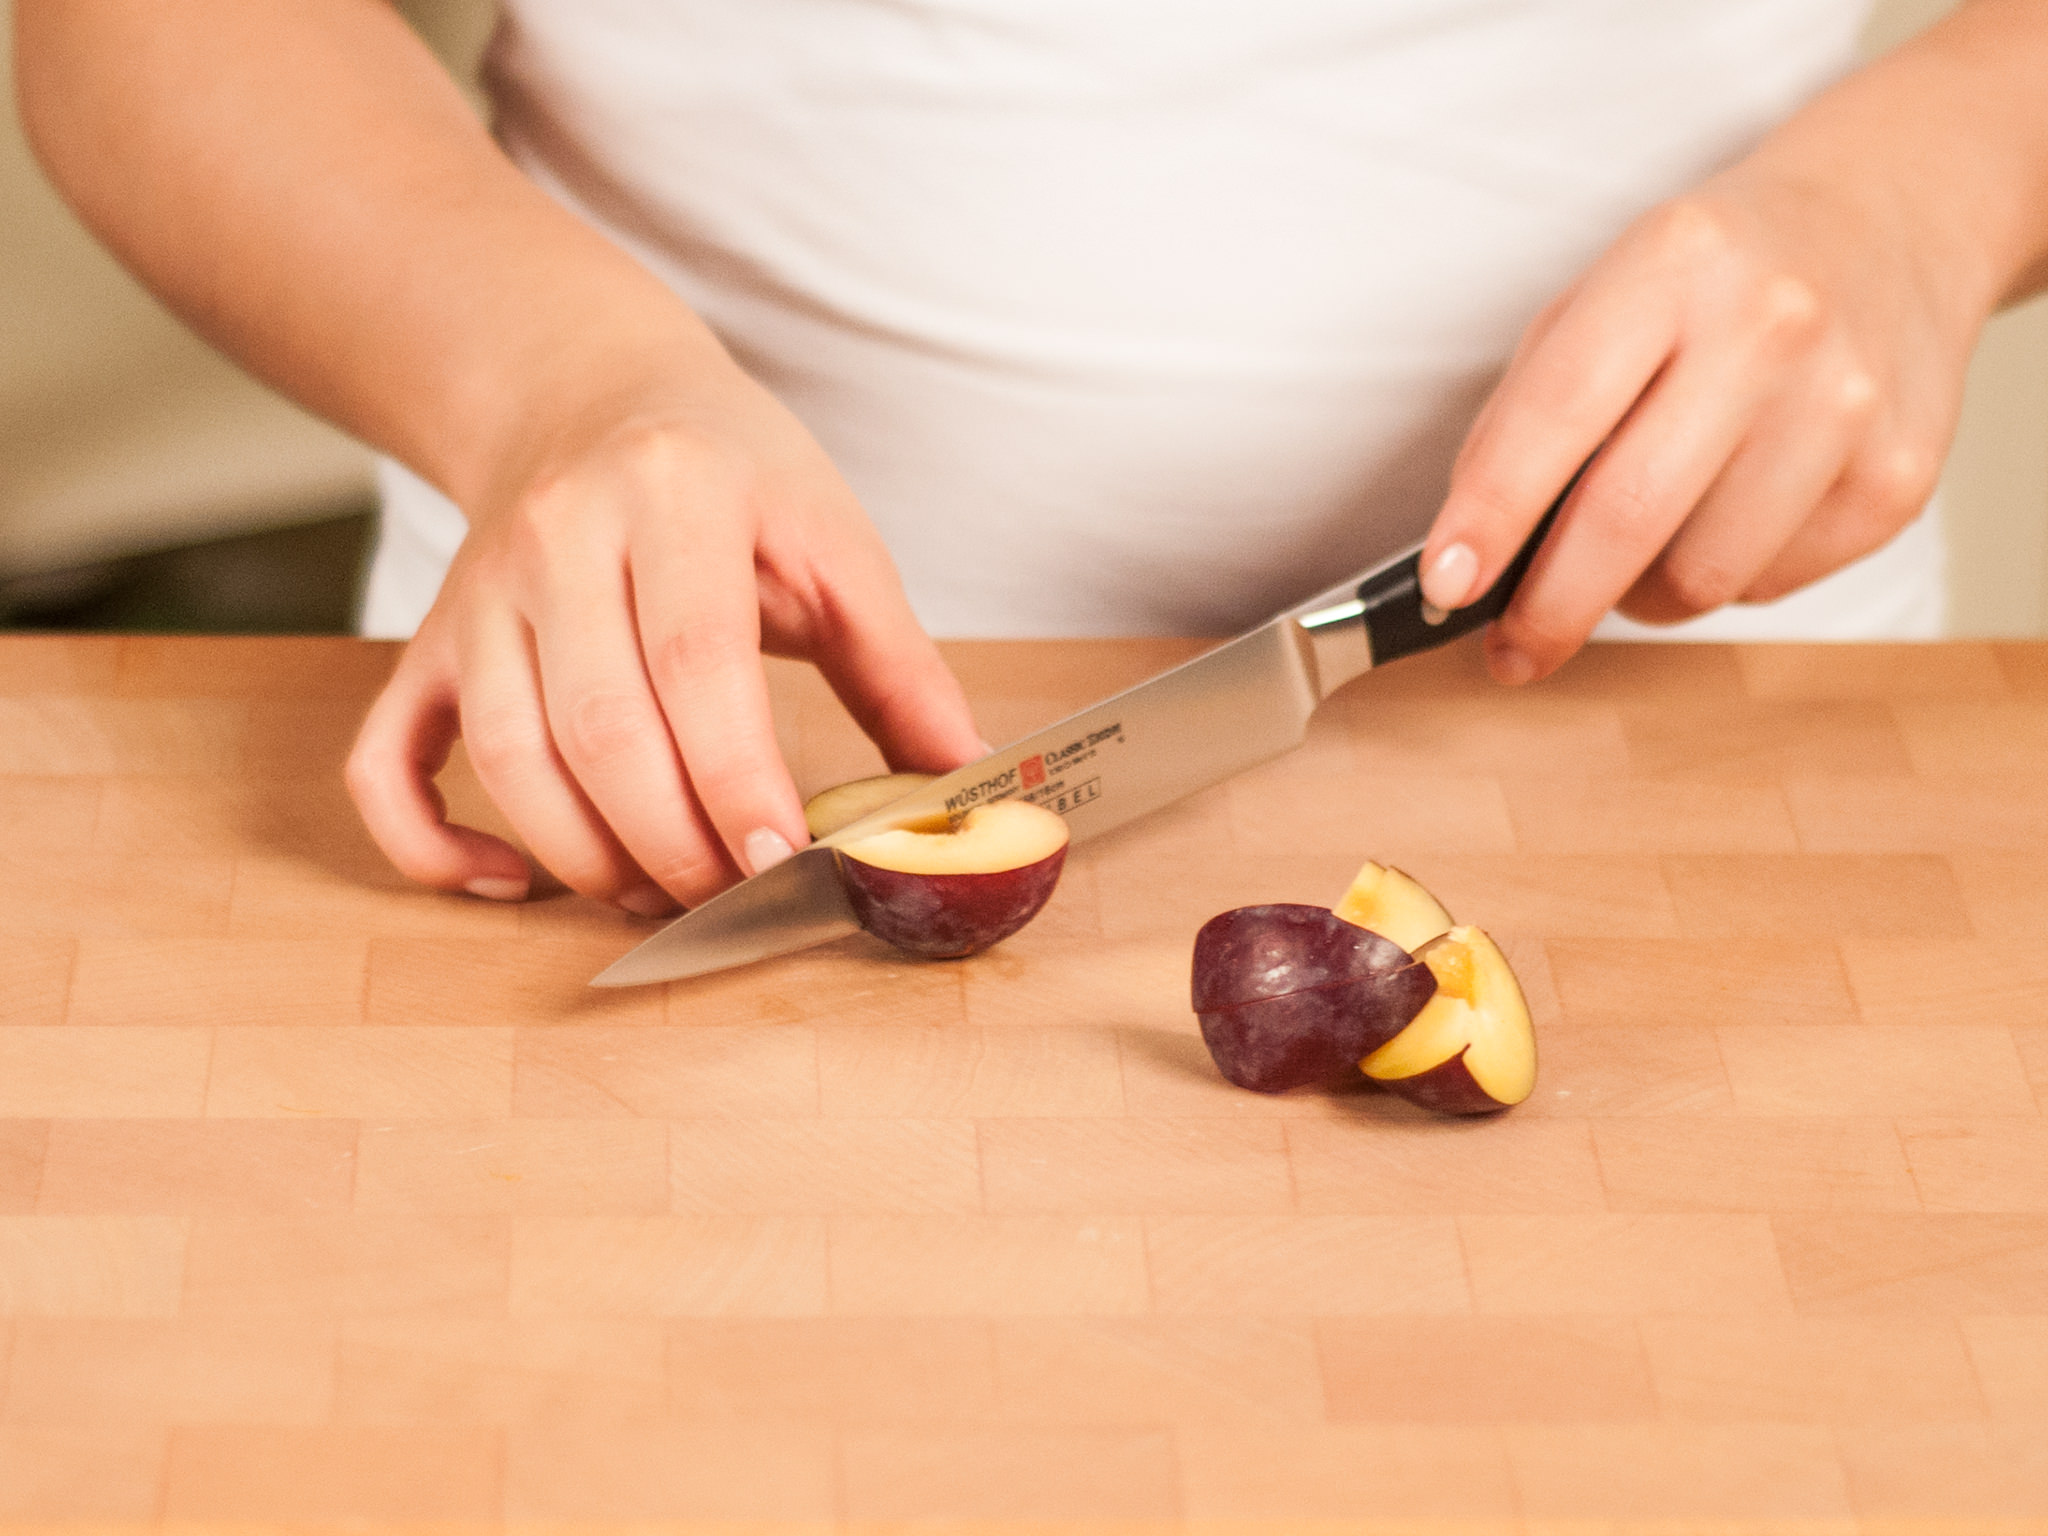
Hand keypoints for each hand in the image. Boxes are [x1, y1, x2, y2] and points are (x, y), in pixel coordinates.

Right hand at [346, 354, 984, 913]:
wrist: (585, 392)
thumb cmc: (730, 475)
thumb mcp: (831, 538)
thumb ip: (901, 663)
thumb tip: (968, 783)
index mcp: (673, 496)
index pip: (696, 661)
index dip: (737, 780)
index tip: (787, 864)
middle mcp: (558, 538)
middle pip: (601, 727)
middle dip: (676, 843)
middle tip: (744, 895)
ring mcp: (479, 596)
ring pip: (508, 759)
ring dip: (590, 859)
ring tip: (670, 895)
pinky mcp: (430, 645)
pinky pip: (388, 763)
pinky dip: (432, 845)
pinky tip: (513, 885)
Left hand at [1411, 0, 2047, 687]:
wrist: (1888, 223)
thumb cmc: (1712, 280)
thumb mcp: (1600, 297)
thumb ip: (1526, 416)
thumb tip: (1464, 556)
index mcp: (1673, 262)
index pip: (1558, 413)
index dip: (1490, 516)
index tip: (1444, 586)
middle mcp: (1770, 326)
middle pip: (1629, 519)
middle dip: (1550, 608)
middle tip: (1512, 649)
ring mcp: (1846, 404)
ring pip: (1700, 577)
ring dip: (1639, 596)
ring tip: (1631, 553)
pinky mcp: (1898, 478)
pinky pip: (1768, 585)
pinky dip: (1724, 577)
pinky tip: (1728, 516)